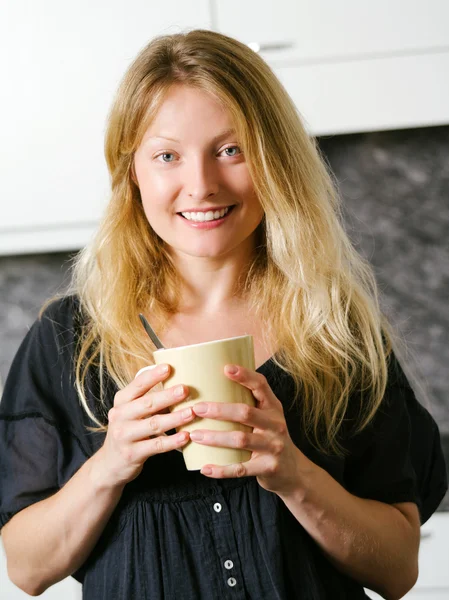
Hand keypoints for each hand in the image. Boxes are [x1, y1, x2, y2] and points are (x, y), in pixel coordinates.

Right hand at [95, 364, 194, 487]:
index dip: (153, 376)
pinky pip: (156, 445)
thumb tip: (177, 381)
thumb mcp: (130, 411)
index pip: (137, 385)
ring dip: (174, 418)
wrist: (110, 464)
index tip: (168, 367)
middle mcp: (120, 416)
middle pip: (147, 403)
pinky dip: (172, 441)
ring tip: (191, 413)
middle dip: (168, 396)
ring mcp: (124, 436)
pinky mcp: (132, 454)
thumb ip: (147, 397)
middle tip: (185, 389)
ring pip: (153, 424)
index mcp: (121, 401)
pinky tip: (186, 436)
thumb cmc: (128, 430)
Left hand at [190, 364, 304, 495]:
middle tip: (196, 408)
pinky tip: (204, 468)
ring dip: (215, 437)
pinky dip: (221, 469)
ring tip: (194, 435)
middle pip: (246, 413)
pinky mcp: (268, 468)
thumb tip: (212, 383)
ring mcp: (274, 447)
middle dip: (219, 410)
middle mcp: (276, 424)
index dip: (245, 376)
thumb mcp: (267, 417)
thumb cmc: (270, 437)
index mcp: (274, 407)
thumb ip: (249, 403)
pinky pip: (241, 468)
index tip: (226, 368)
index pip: (261, 386)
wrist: (293, 472)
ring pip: (240, 440)